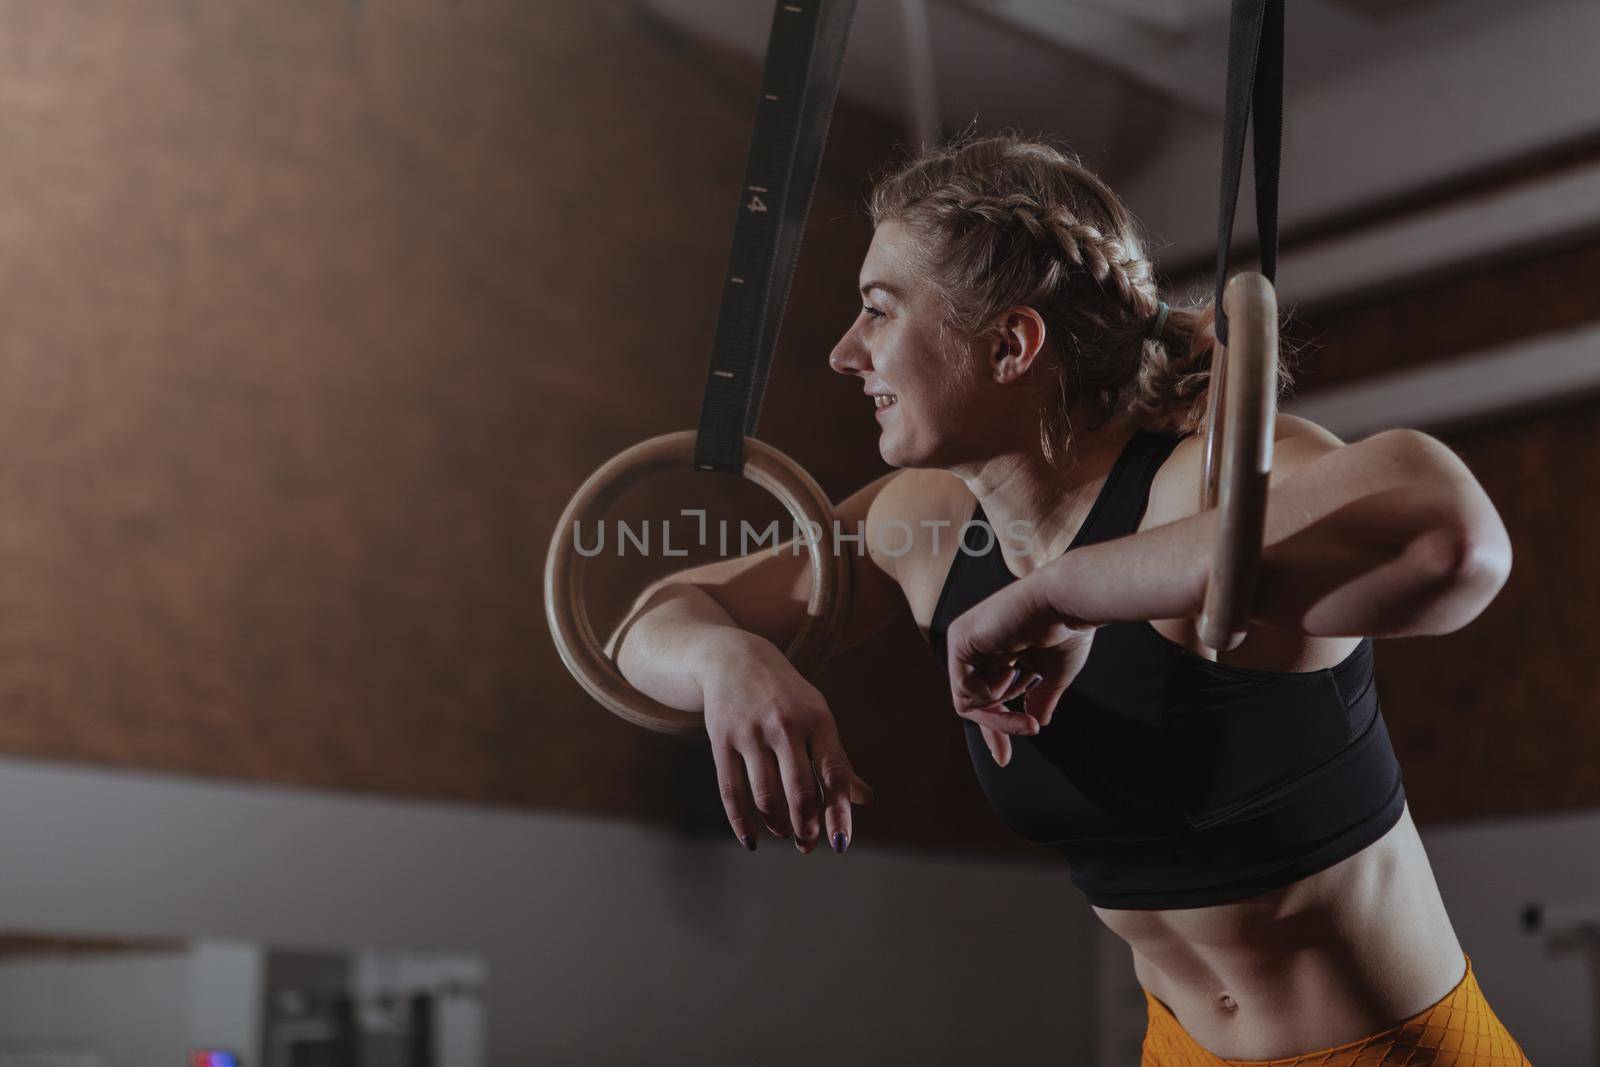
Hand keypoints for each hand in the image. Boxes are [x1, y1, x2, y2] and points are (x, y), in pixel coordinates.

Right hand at [700, 632, 873, 853]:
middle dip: (806, 825)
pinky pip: (731, 791)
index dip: (837, 812)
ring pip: (765, 795)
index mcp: (818, 721)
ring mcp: (751, 734)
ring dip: (777, 824)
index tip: (840, 844)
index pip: (833, 773)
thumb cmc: (786, 697)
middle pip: (799, 789)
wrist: (734, 659)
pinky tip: (751, 840)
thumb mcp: (818, 718)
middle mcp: (785, 726)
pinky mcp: (722, 741)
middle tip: (808, 845)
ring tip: (785, 833)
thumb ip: (838, 761)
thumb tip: (865, 800)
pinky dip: (741, 822)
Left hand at [945, 578, 1096, 766]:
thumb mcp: (1053, 674)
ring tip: (1025, 690)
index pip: (986, 697)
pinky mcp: (960, 640)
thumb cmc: (1067, 630)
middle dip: (998, 724)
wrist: (1067, 602)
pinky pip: (964, 690)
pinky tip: (1011, 673)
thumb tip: (1037, 720)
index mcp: (999, 651)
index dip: (996, 729)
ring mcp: (965, 642)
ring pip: (968, 701)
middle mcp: (977, 646)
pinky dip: (989, 695)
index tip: (1004, 759)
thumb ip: (1040, 697)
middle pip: (974, 702)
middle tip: (1029, 730)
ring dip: (999, 710)